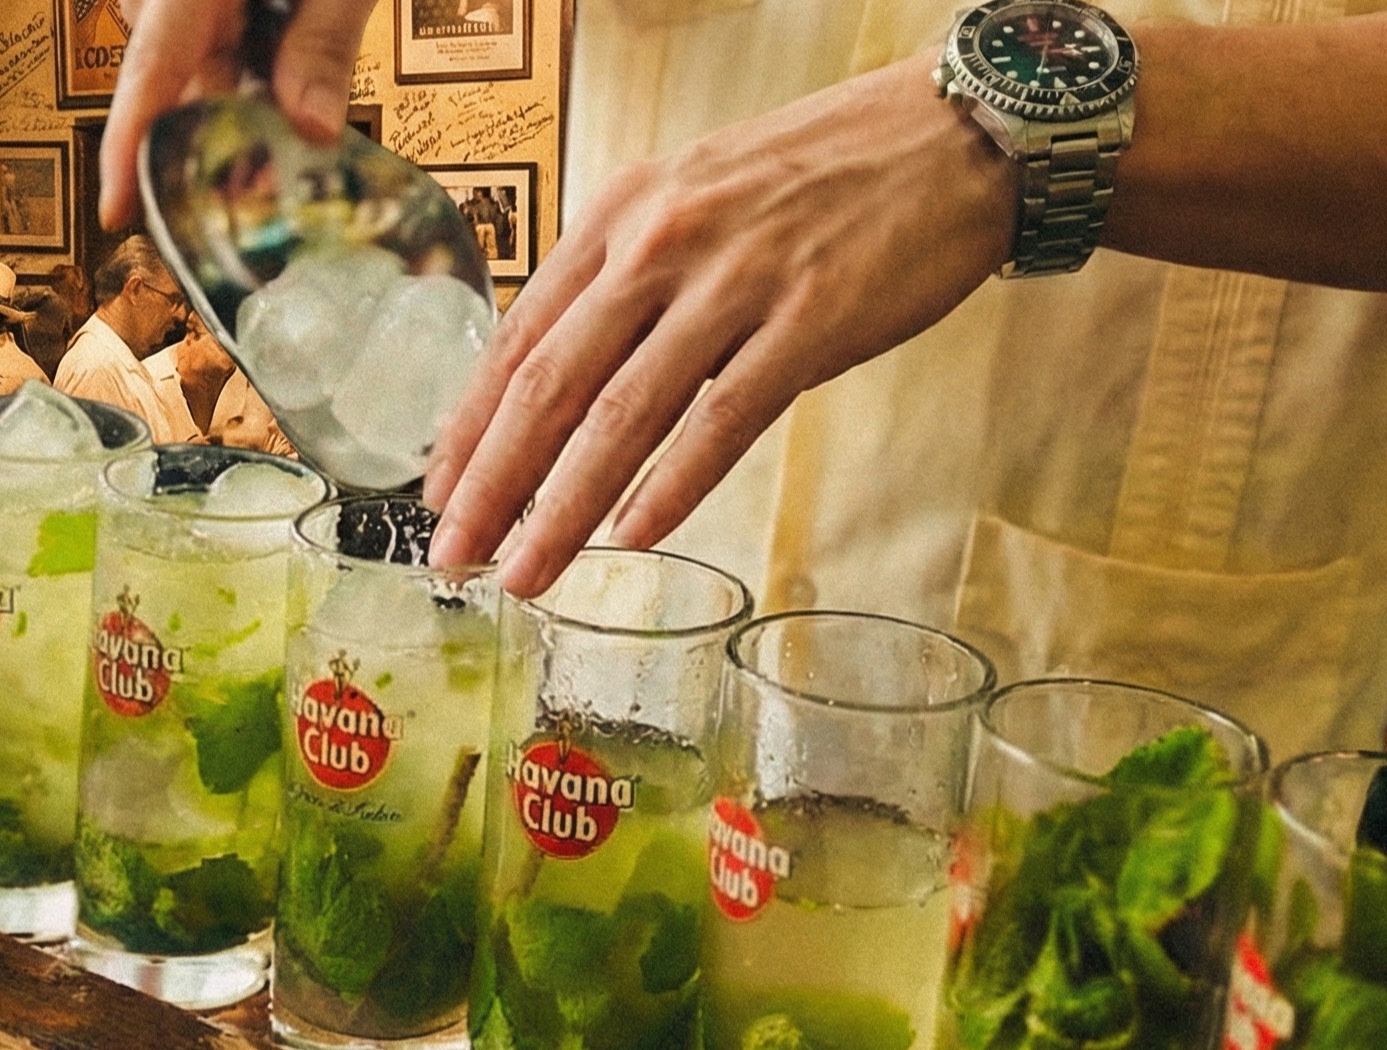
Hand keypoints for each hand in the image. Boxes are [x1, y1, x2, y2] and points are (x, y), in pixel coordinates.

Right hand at [101, 0, 380, 228]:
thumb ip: (323, 43)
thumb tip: (313, 132)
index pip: (152, 67)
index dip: (130, 144)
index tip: (117, 209)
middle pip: (172, 73)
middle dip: (215, 128)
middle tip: (266, 180)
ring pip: (195, 60)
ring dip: (240, 92)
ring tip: (297, 110)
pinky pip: (209, 36)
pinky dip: (246, 62)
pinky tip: (285, 73)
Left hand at [424, 56, 1012, 595]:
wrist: (947, 138)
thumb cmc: (819, 179)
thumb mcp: (693, 201)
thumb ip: (628, 279)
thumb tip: (568, 379)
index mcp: (621, 215)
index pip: (519, 337)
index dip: (471, 426)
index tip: (439, 495)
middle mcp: (661, 244)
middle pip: (551, 385)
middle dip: (494, 485)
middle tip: (457, 554)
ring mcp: (734, 282)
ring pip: (622, 414)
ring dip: (565, 508)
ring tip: (530, 574)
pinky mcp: (809, 321)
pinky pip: (723, 420)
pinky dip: (673, 485)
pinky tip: (636, 536)